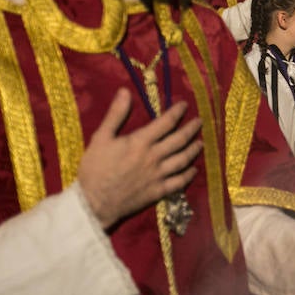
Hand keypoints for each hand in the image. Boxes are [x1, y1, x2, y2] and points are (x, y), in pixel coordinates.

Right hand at [78, 88, 203, 228]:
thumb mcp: (101, 138)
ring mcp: (158, 176)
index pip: (166, 123)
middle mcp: (154, 157)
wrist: (93, 203)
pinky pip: (178, 183)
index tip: (185, 105)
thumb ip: (115, 114)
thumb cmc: (94, 169)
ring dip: (193, 150)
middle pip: (179, 140)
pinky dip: (188, 175)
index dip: (177, 112)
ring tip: (200, 143)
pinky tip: (194, 170)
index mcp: (141, 142)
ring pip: (182, 160)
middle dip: (191, 129)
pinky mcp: (157, 192)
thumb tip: (125, 91)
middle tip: (200, 121)